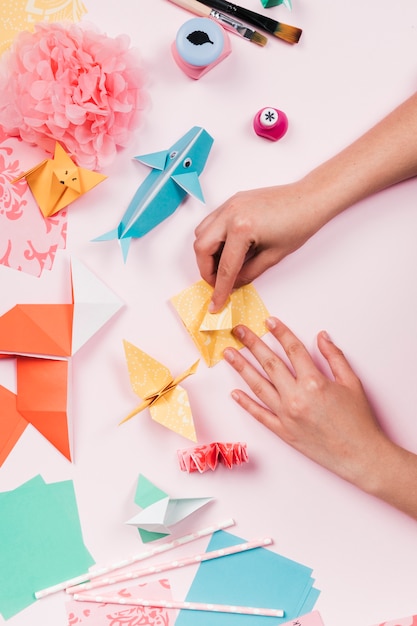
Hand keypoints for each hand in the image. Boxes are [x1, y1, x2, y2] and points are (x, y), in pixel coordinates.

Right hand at [194, 183, 324, 312]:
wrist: (310, 199)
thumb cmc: (298, 224)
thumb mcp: (273, 256)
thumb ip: (248, 273)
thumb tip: (233, 284)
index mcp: (242, 228)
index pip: (225, 267)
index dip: (220, 289)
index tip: (216, 302)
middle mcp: (230, 214)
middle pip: (201, 247)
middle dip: (206, 270)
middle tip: (217, 283)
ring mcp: (229, 205)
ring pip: (201, 233)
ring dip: (206, 253)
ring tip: (222, 266)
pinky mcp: (232, 201)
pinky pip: (211, 222)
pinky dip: (212, 238)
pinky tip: (226, 249)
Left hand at [223, 317, 393, 490]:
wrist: (360, 455)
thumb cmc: (359, 421)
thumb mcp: (352, 383)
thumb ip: (334, 357)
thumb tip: (322, 337)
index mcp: (314, 382)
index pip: (292, 349)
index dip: (280, 332)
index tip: (269, 322)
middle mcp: (296, 397)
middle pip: (270, 363)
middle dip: (252, 344)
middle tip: (238, 331)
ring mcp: (286, 415)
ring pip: (258, 386)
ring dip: (242, 368)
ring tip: (229, 354)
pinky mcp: (283, 432)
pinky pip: (260, 415)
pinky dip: (246, 403)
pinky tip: (234, 393)